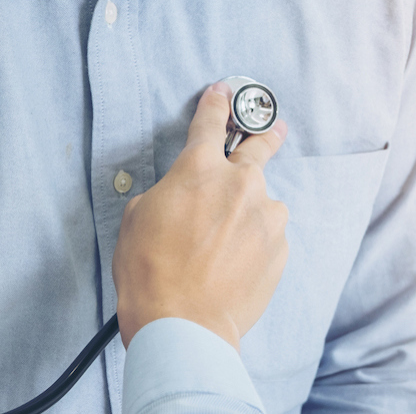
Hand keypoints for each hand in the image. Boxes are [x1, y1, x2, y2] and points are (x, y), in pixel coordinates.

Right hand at [113, 81, 288, 350]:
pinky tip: (232, 263)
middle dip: (265, 133)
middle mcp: (240, 185)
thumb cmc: (150, 272)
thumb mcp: (136, 219)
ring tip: (225, 240)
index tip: (222, 93)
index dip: (215, 103)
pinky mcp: (279, 250)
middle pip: (260, 146)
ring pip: (264, 201)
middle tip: (272, 129)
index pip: (209, 123)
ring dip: (250, 210)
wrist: (182, 322)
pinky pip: (268, 236)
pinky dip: (254, 243)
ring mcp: (266, 218)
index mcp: (198, 170)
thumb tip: (178, 197)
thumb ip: (165, 194)